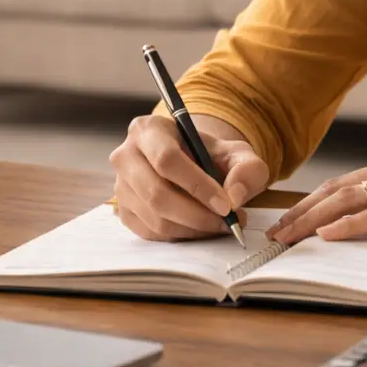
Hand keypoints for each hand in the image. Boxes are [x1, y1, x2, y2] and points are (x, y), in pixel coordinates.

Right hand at [109, 114, 268, 241]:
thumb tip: (234, 197)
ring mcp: (121, 187)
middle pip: (157, 193)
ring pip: (155, 218)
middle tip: (228, 222)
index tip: (226, 205)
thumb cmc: (212, 155)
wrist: (193, 164)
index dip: (197, 185)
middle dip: (197, 214)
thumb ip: (246, 169)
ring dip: (193, 229)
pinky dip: (182, 236)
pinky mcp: (124, 212)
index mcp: (148, 130)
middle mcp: (126, 156)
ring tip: (220, 224)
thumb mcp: (237, 153)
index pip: (167, 159)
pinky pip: (152, 233)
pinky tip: (201, 227)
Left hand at [266, 155, 366, 243]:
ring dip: (314, 219)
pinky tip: (330, 234)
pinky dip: (352, 224)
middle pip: (337, 190)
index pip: (343, 185)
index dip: (309, 203)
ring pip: (350, 200)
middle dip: (300, 212)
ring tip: (288, 237)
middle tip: (273, 234)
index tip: (285, 222)